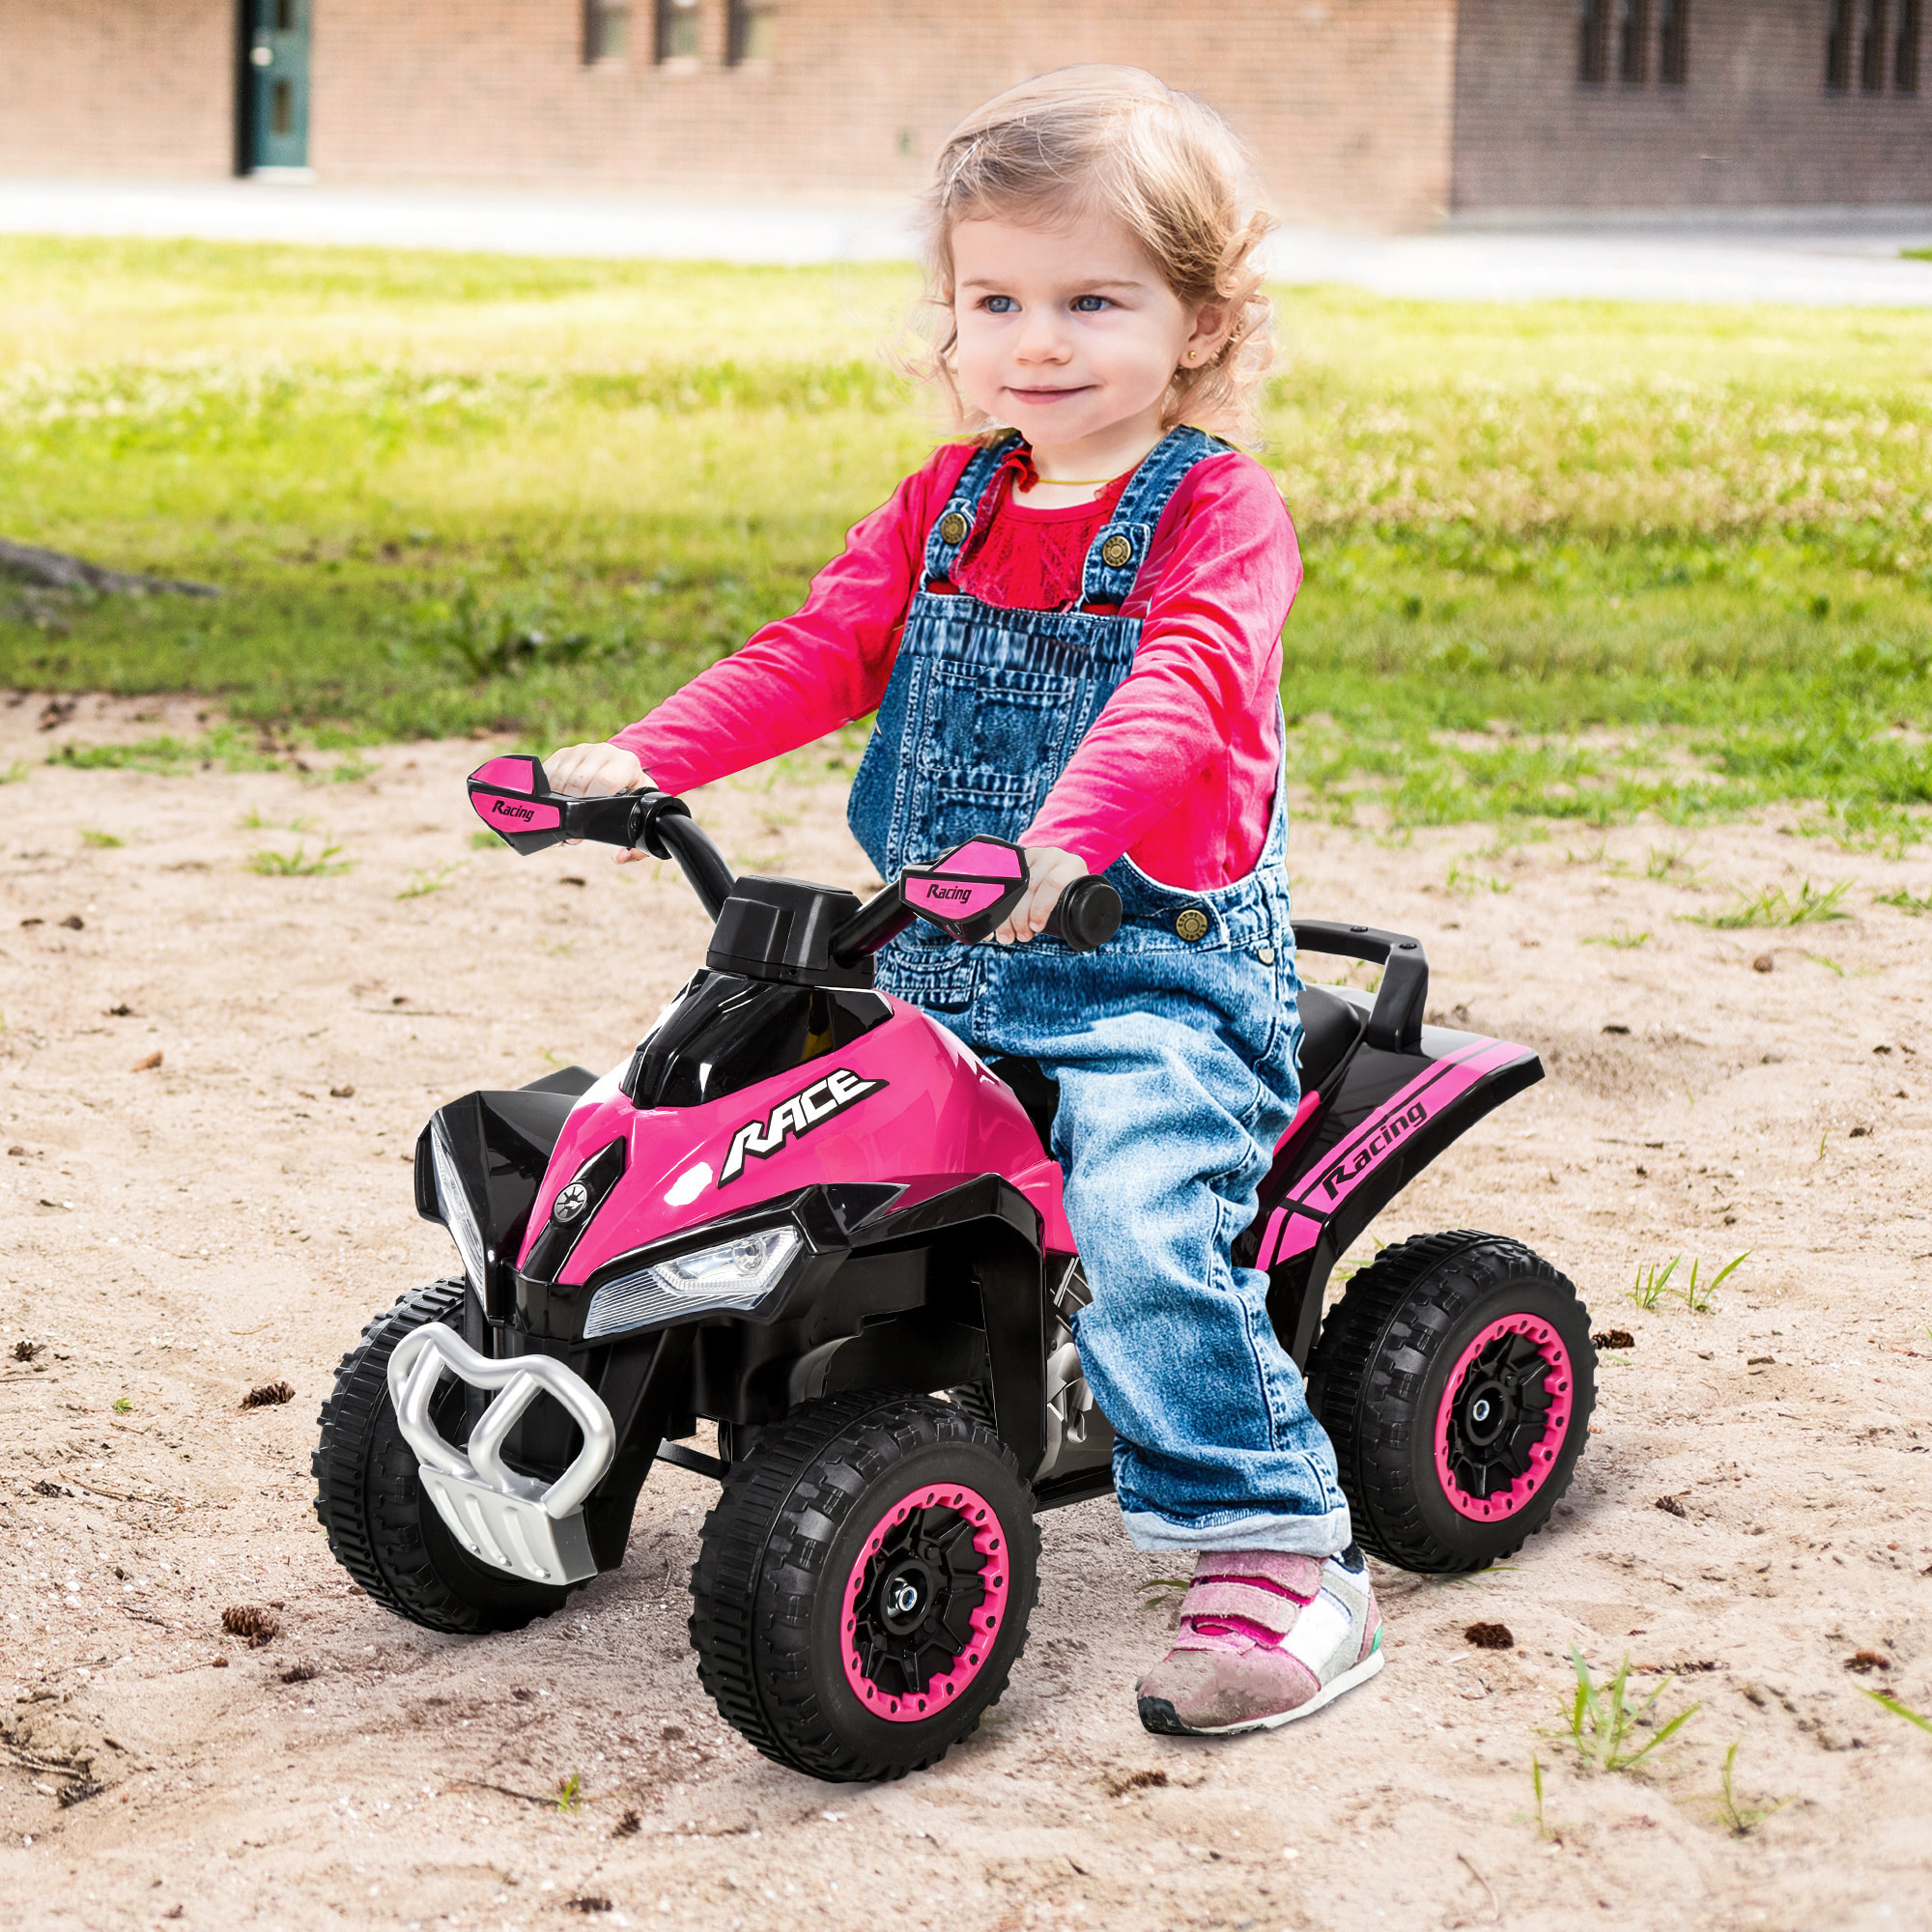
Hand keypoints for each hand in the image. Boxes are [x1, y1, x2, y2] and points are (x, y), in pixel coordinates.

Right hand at [545, 742, 650, 862]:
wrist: (621, 766)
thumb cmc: (631, 794)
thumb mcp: (640, 812)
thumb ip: (637, 842)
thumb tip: (619, 857)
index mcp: (626, 764)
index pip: (604, 781)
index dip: (592, 806)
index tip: (586, 827)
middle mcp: (603, 752)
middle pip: (577, 782)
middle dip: (572, 810)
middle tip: (573, 830)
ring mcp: (580, 751)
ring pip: (559, 779)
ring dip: (557, 804)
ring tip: (565, 819)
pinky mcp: (562, 754)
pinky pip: (546, 774)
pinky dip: (546, 793)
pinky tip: (554, 806)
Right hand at [994, 846, 1087, 945]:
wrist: (1064, 873)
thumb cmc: (1073, 895)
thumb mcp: (1078, 901)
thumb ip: (1079, 913)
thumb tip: (1076, 935)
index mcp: (1071, 865)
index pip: (1054, 883)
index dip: (1041, 908)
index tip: (1035, 927)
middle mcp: (1051, 856)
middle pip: (1029, 886)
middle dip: (1021, 916)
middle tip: (1020, 936)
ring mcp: (1031, 855)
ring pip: (1012, 884)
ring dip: (1006, 914)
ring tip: (1007, 934)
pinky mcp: (1015, 860)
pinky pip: (1001, 881)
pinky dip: (995, 902)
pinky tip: (995, 918)